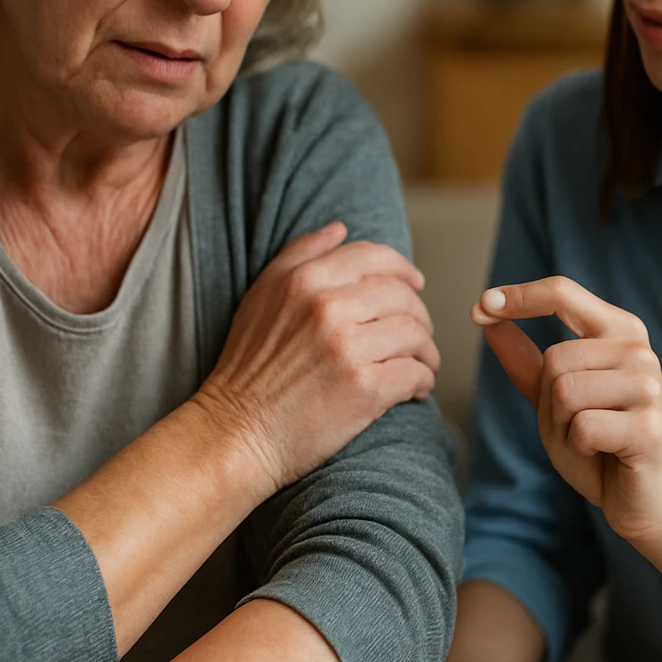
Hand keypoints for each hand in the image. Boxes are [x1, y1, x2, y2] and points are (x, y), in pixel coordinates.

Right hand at [195, 222, 439, 493]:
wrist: (235, 433)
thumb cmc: (247, 367)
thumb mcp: (261, 296)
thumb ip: (299, 255)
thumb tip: (340, 227)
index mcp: (304, 281)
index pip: (374, 259)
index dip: (403, 270)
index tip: (415, 285)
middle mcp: (327, 308)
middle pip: (402, 297)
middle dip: (418, 315)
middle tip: (418, 334)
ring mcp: (348, 349)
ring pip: (415, 334)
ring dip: (425, 350)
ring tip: (421, 362)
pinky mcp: (364, 390)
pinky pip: (415, 373)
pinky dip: (422, 380)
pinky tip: (415, 388)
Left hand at [472, 276, 661, 553]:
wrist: (648, 500)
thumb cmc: (600, 445)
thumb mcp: (554, 399)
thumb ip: (524, 358)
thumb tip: (485, 312)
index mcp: (619, 331)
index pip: (562, 293)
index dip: (519, 296)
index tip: (481, 305)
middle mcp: (638, 350)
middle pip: (555, 358)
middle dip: (550, 403)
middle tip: (580, 427)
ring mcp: (648, 386)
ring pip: (564, 391)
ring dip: (564, 427)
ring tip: (592, 441)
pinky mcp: (649, 426)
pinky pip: (582, 426)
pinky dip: (579, 447)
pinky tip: (605, 454)